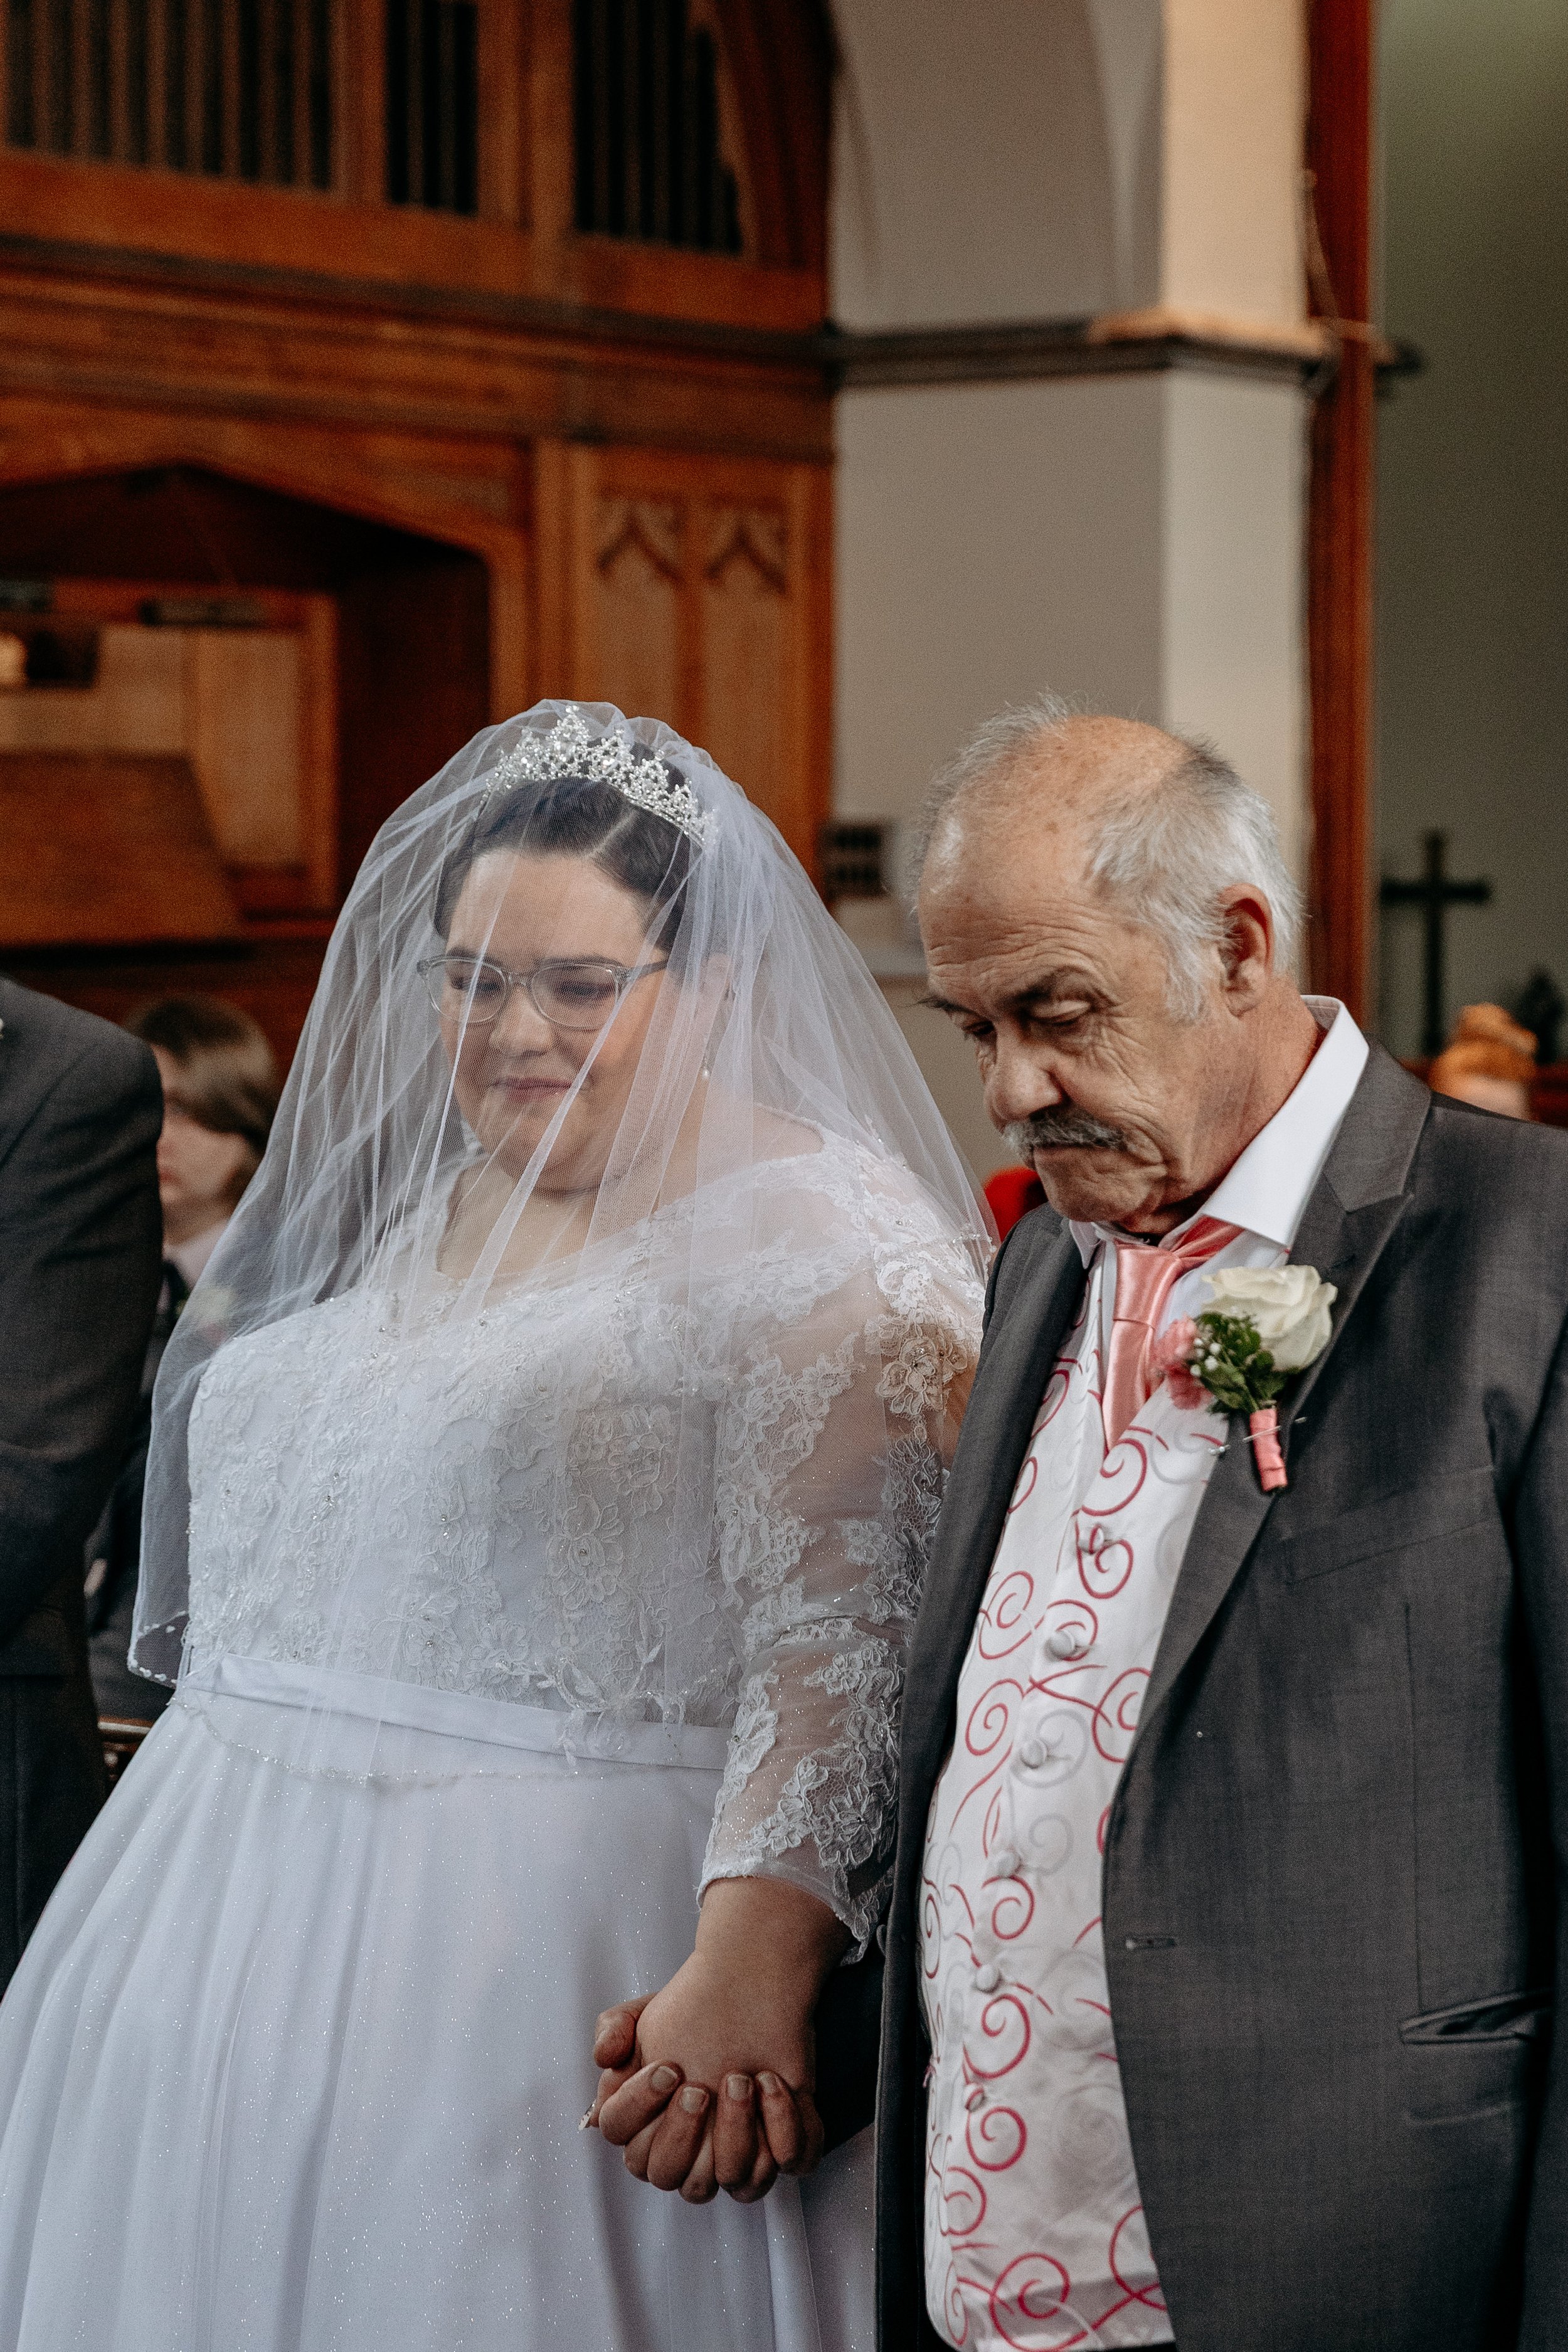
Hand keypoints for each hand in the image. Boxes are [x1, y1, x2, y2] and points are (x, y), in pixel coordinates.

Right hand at [587, 1880, 845, 2201]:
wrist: (756, 2000)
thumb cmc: (698, 2015)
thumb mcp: (648, 2011)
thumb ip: (615, 2027)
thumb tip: (604, 2058)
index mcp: (643, 2121)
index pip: (621, 2133)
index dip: (638, 2106)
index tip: (666, 2068)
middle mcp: (679, 2150)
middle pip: (663, 2172)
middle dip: (680, 2133)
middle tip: (699, 2089)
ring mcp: (722, 2159)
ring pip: (714, 2182)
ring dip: (731, 2136)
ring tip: (742, 2082)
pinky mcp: (769, 2156)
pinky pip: (768, 2174)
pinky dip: (778, 2135)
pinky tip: (773, 2087)